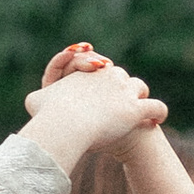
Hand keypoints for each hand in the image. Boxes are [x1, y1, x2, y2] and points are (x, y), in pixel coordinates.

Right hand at [25, 54, 167, 171]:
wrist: (65, 125)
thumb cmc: (48, 114)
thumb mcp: (36, 101)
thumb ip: (39, 97)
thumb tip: (35, 100)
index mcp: (89, 70)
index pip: (99, 68)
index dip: (101, 76)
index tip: (101, 84)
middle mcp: (110, 75)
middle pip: (121, 77)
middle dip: (121, 87)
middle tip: (119, 101)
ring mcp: (125, 92)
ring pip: (140, 88)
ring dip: (140, 97)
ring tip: (140, 109)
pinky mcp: (136, 110)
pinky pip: (156, 107)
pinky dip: (159, 113)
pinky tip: (157, 120)